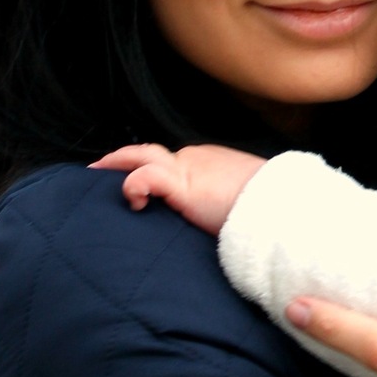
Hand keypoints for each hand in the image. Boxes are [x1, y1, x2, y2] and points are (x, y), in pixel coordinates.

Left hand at [91, 142, 265, 234]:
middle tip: (100, 167)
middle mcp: (196, 159)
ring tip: (97, 173)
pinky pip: (146, 176)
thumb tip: (219, 224)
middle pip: (151, 152)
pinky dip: (133, 185)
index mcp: (209, 164)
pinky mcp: (183, 184)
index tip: (138, 181)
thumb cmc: (265, 209)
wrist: (279, 205)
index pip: (172, 160)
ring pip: (143, 156)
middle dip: (123, 158)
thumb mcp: (240, 204)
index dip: (150, 167)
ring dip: (117, 164)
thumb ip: (221, 208)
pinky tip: (133, 201)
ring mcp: (188, 168)